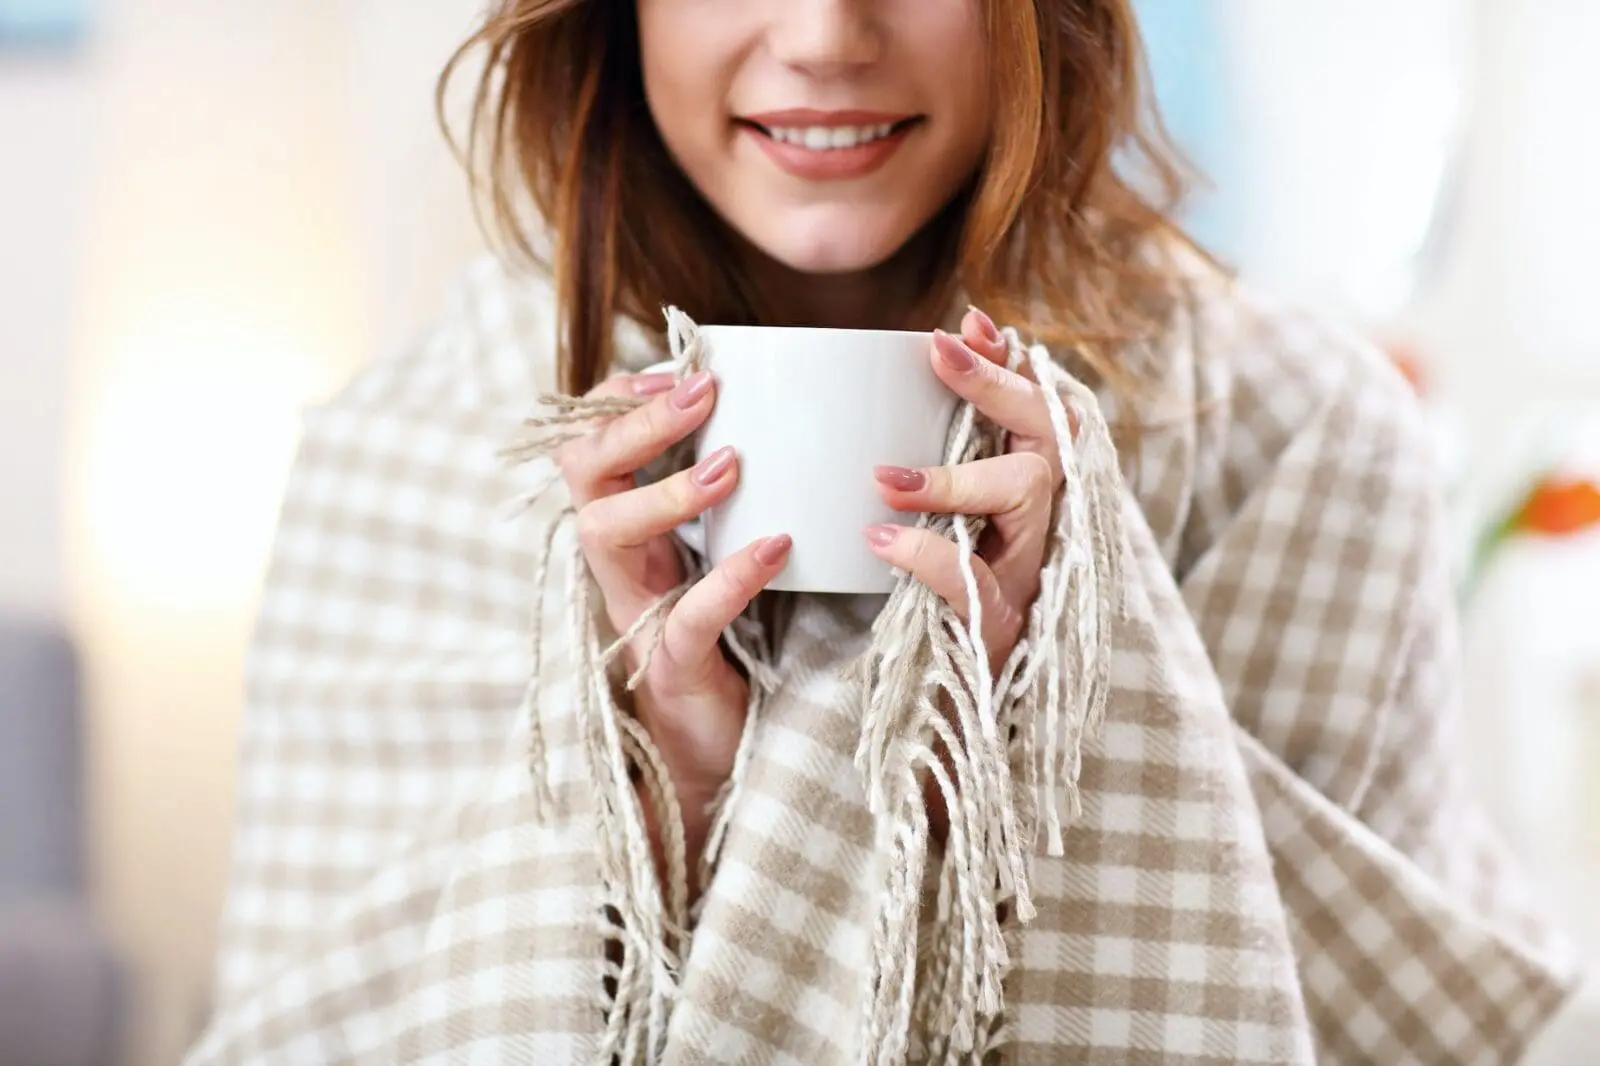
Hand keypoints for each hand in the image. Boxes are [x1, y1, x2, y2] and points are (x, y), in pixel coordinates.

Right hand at [556, 368, 790, 885]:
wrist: (721, 746)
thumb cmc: (731, 636)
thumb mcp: (724, 550)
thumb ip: (736, 495)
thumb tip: (795, 416)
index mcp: (631, 526)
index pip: (592, 441)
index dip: (621, 398)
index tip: (682, 369)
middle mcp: (620, 561)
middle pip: (582, 471)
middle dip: (634, 424)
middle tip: (701, 393)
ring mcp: (637, 612)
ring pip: (606, 532)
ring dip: (666, 491)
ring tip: (731, 466)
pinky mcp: (671, 664)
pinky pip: (686, 616)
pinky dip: (730, 578)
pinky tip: (777, 547)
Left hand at [865, 308, 1066, 669]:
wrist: (930, 727)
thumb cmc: (915, 616)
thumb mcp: (921, 533)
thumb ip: (915, 475)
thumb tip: (871, 401)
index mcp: (1021, 501)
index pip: (1038, 411)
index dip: (1011, 363)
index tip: (970, 320)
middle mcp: (1038, 530)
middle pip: (1049, 435)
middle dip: (996, 386)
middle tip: (938, 352)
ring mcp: (1025, 578)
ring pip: (1027, 492)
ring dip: (956, 473)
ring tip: (886, 475)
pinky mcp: (998, 629)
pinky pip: (972, 579)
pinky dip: (925, 553)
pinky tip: (878, 537)